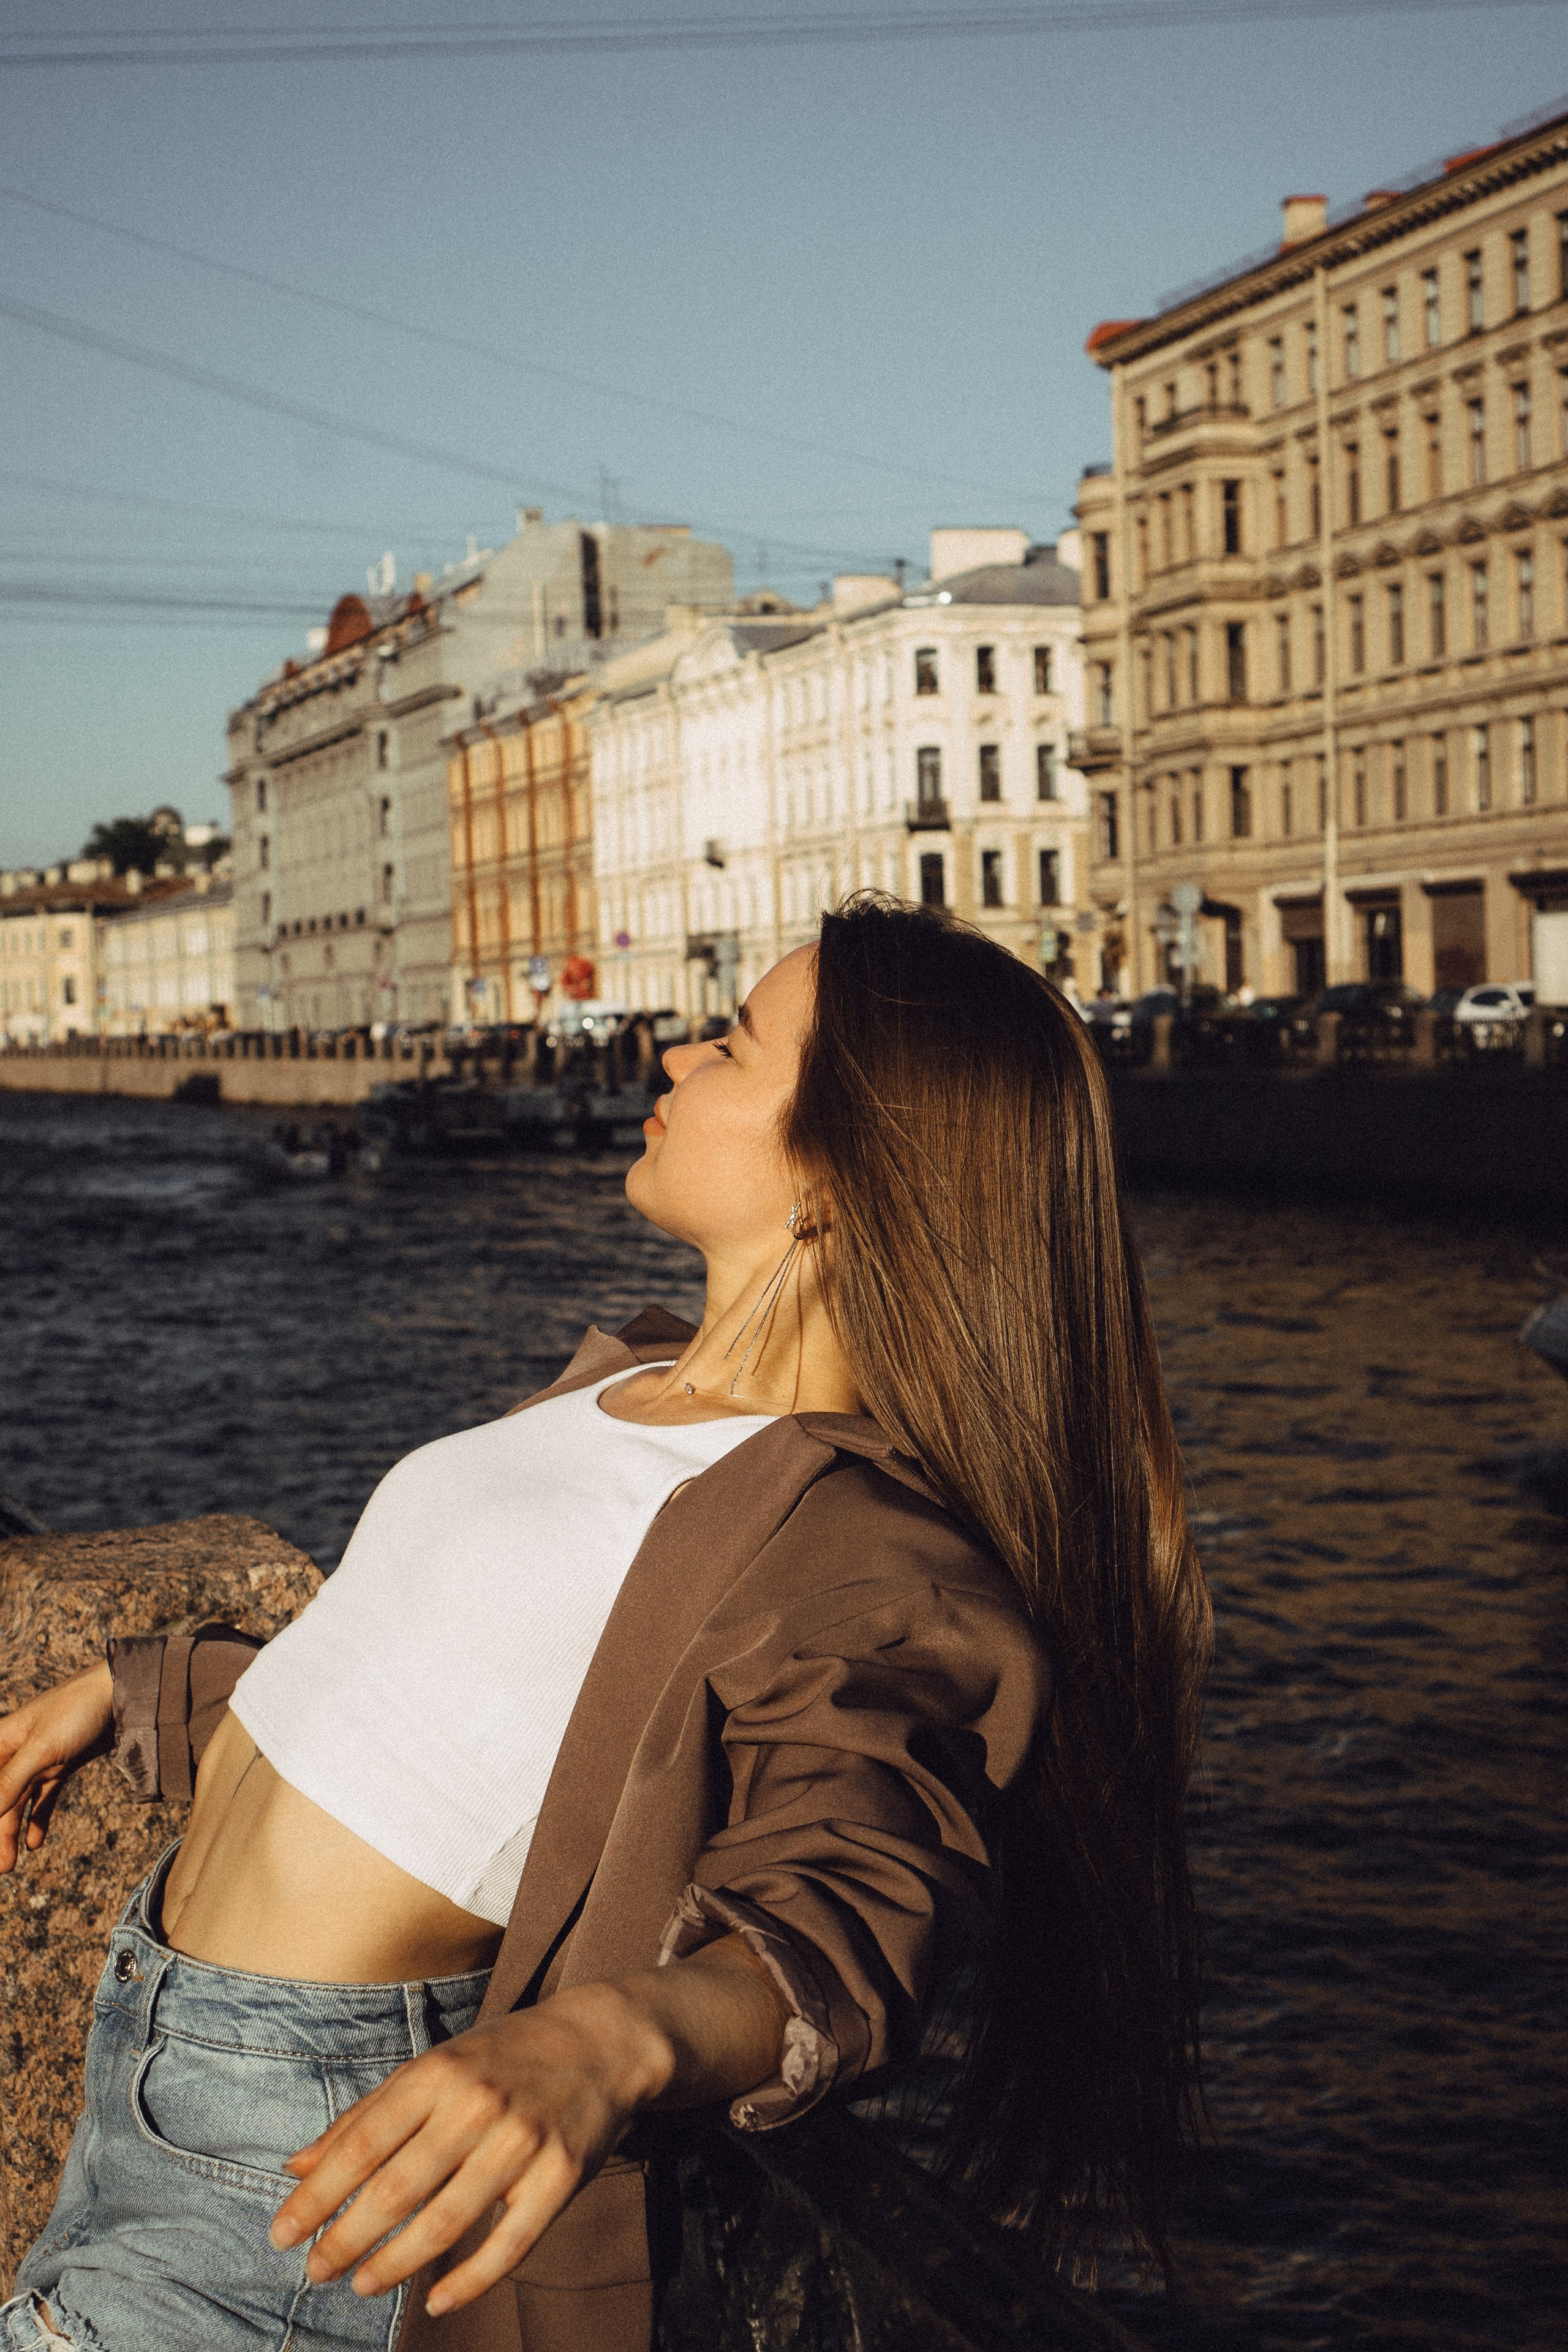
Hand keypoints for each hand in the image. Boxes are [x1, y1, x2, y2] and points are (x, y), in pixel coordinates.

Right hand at [0, 1661, 115, 1871]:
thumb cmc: (78, 1710)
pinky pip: (43, 1798)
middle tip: (3, 1868)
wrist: (126, 1692)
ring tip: (11, 1864)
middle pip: (0, 1799)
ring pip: (19, 1802)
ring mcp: (40, 1759)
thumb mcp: (41, 1748)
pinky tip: (35, 1842)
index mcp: (2, 1741)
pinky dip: (38, 1819)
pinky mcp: (62, 1764)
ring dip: (13, 1831)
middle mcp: (16, 1751)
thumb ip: (10, 1782)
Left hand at [269, 1981, 671, 2315]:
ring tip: (361, 2284)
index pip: (363, 2143)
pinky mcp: (562, 2175)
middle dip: (347, 2237)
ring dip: (396, 2263)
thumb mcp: (432, 2069)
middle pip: (398, 2188)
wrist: (601, 2041)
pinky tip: (437, 2301)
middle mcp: (477, 2104)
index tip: (281, 2235)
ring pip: (447, 2221)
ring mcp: (523, 2141)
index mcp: (438, 2072)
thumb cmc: (501, 2058)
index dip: (317, 2195)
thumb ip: (364, 2117)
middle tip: (314, 2272)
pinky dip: (471, 2281)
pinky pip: (511, 2244)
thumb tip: (294, 2167)